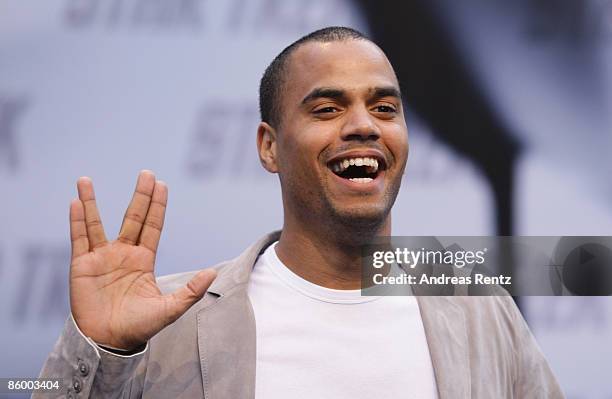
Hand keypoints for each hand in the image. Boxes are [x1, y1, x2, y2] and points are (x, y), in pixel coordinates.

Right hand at [69, 170, 216, 349]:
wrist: (108, 343)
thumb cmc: (138, 327)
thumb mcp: (169, 309)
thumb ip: (190, 291)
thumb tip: (212, 272)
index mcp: (143, 260)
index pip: (152, 226)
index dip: (157, 206)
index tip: (162, 184)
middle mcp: (123, 253)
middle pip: (132, 218)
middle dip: (140, 196)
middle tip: (147, 173)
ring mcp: (101, 257)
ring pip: (96, 223)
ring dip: (91, 201)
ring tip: (85, 179)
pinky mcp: (81, 265)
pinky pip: (78, 238)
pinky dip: (76, 220)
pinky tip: (76, 202)